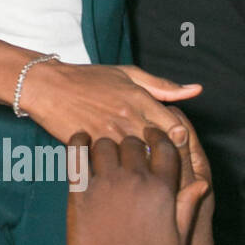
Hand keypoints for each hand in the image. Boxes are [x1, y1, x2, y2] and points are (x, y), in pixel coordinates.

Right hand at [20, 59, 206, 175]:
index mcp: (140, 99)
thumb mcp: (127, 74)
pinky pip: (114, 164)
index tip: (172, 146)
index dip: (179, 142)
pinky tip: (119, 169)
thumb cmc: (88, 79)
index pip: (177, 130)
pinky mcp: (93, 147)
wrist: (48, 87)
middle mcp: (128, 118)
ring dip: (142, 167)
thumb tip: (196, 90)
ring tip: (139, 169)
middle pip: (161, 150)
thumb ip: (163, 85)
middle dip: (163, 159)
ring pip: (139, 161)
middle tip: (158, 163)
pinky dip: (120, 169)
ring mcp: (110, 134)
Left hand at [66, 128, 208, 244]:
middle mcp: (134, 180)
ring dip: (105, 145)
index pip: (164, 149)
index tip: (152, 134)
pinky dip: (77, 142)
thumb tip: (200, 182)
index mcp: (161, 190)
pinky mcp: (80, 190)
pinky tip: (80, 139)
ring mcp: (105, 183)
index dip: (159, 137)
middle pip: (133, 143)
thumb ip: (187, 206)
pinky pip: (76, 155)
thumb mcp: (178, 238)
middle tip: (126, 151)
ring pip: (104, 145)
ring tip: (103, 153)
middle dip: (131, 144)